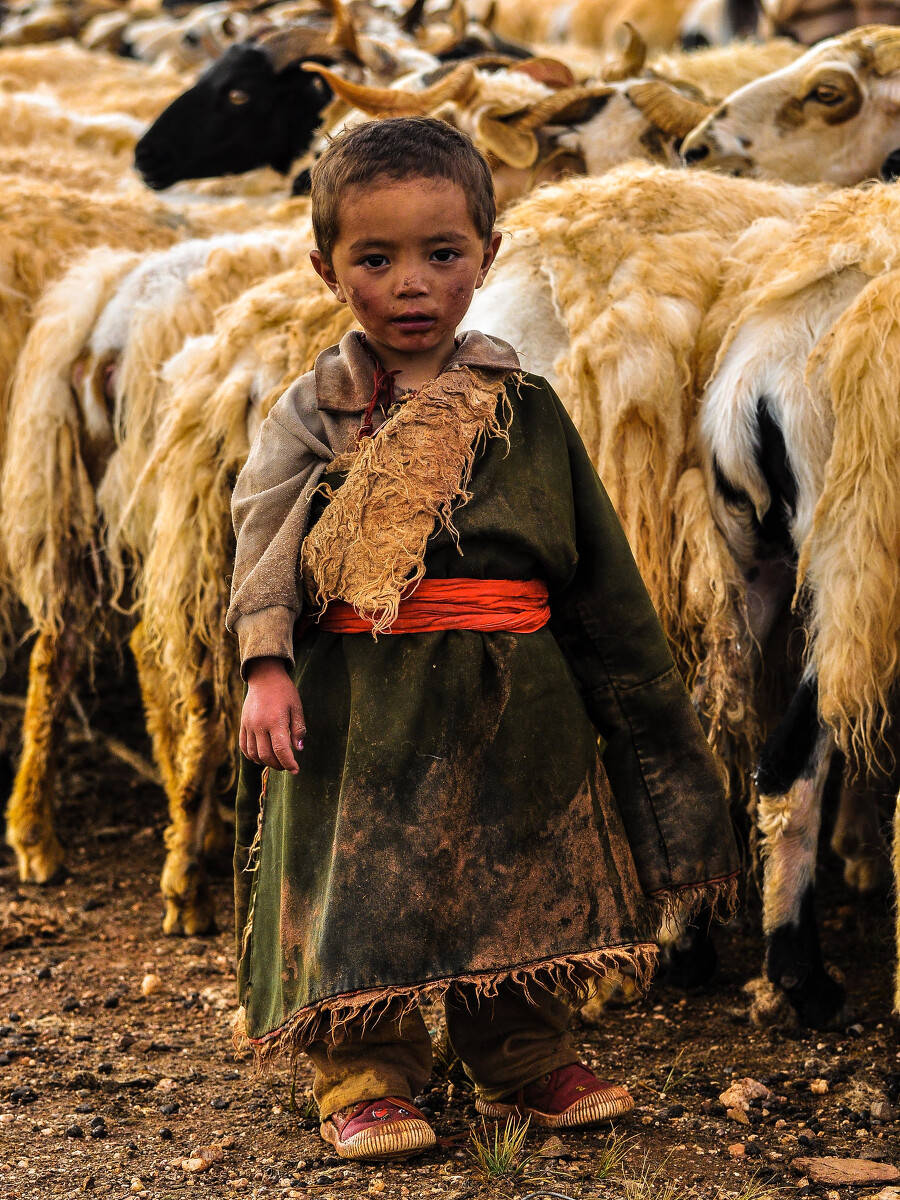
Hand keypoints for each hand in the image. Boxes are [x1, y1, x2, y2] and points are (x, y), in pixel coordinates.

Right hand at [240, 657, 305, 774]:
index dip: (289, 763)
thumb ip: (298, 729)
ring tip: (276, 761)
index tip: (296, 770)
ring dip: (265, 762)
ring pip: (254, 754)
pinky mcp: (242, 724)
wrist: (264, 677)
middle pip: (266, 755)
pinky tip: (262, 756)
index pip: (280, 750)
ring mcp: (248, 725)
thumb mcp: (297, 708)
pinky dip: (252, 756)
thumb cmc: (284, 692)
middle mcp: (259, 725)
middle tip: (287, 766)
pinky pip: (244, 747)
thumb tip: (298, 749)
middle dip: (278, 765)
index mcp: (275, 721)